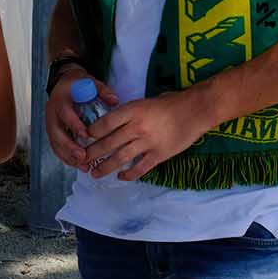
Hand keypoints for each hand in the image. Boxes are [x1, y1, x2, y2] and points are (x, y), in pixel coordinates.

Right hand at [43, 69, 113, 169]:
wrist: (63, 83)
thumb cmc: (77, 84)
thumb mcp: (89, 81)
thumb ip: (102, 90)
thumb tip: (115, 100)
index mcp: (60, 99)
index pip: (64, 113)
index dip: (73, 125)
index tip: (85, 135)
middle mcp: (52, 112)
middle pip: (56, 132)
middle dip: (69, 146)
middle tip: (83, 156)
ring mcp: (50, 123)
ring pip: (55, 143)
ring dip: (68, 156)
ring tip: (83, 165)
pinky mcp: (53, 132)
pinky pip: (56, 147)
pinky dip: (66, 157)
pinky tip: (79, 165)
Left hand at [83, 87, 214, 181]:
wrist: (196, 110)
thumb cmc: (171, 103)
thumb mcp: (145, 101)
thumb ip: (130, 113)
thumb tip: (113, 123)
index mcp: (132, 111)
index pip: (105, 123)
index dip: (92, 132)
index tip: (84, 138)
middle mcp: (137, 127)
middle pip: (108, 143)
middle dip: (92, 152)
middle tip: (81, 159)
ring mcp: (148, 142)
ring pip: (120, 158)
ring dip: (105, 167)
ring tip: (94, 173)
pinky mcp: (159, 155)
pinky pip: (140, 168)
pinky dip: (129, 174)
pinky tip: (121, 177)